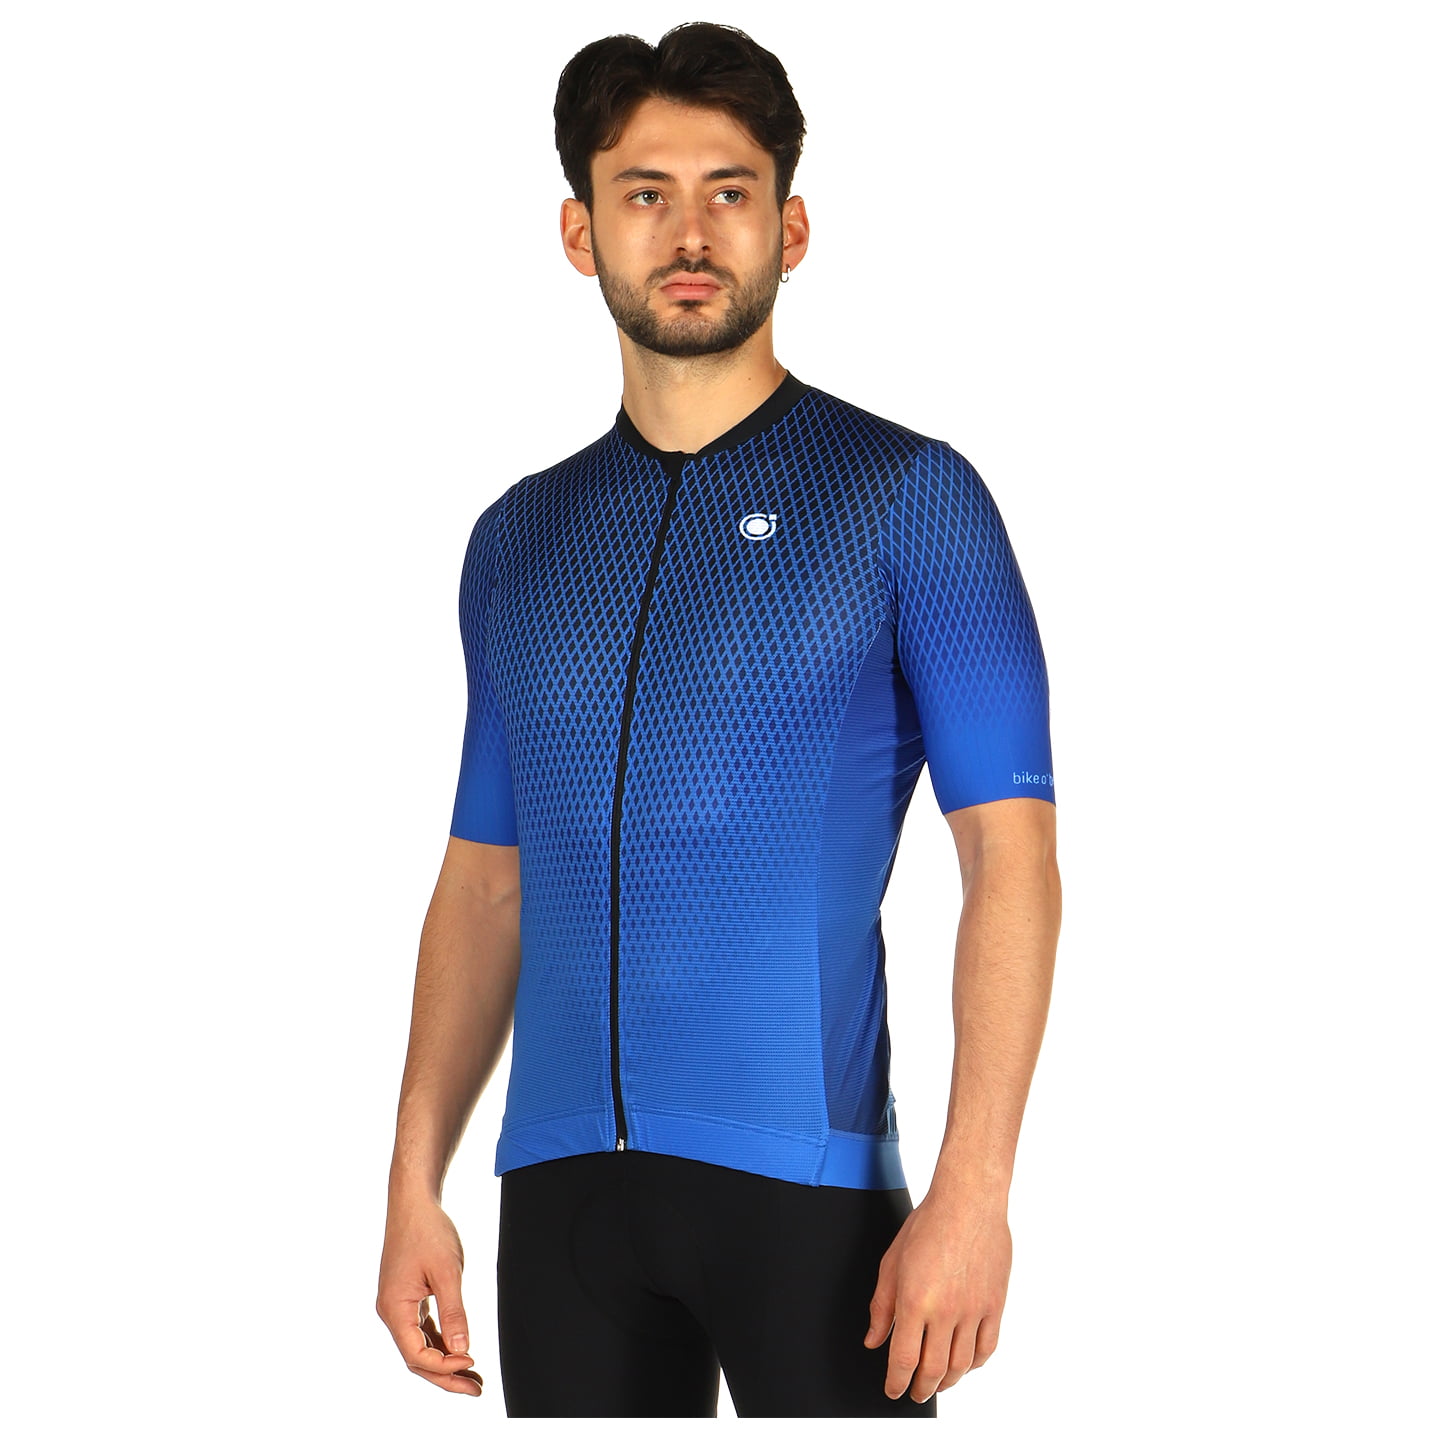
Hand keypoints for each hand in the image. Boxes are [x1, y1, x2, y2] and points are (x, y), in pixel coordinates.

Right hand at [376, 1196, 483, 1396]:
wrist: (413, 1202)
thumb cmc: (428, 1231)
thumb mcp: (447, 1272)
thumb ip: (454, 1313)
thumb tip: (462, 1350)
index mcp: (394, 1309)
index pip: (416, 1355)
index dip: (444, 1366)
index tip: (471, 1362)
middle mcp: (391, 1312)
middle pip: (416, 1357)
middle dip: (445, 1376)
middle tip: (475, 1389)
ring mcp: (398, 1305)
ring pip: (420, 1345)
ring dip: (445, 1361)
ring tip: (473, 1376)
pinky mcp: (407, 1297)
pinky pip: (422, 1329)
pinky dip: (441, 1342)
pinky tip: (460, 1350)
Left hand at [862, 1185, 1010, 1403]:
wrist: (968, 1201)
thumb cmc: (927, 1224)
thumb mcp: (892, 1261)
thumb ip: (881, 1304)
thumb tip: (873, 1338)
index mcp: (915, 1300)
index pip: (903, 1359)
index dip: (896, 1382)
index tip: (892, 1390)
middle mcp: (945, 1310)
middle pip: (934, 1369)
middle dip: (921, 1389)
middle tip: (914, 1393)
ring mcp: (974, 1310)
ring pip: (962, 1365)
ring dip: (948, 1382)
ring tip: (938, 1384)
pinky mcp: (995, 1304)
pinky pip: (987, 1347)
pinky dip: (975, 1364)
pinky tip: (965, 1364)